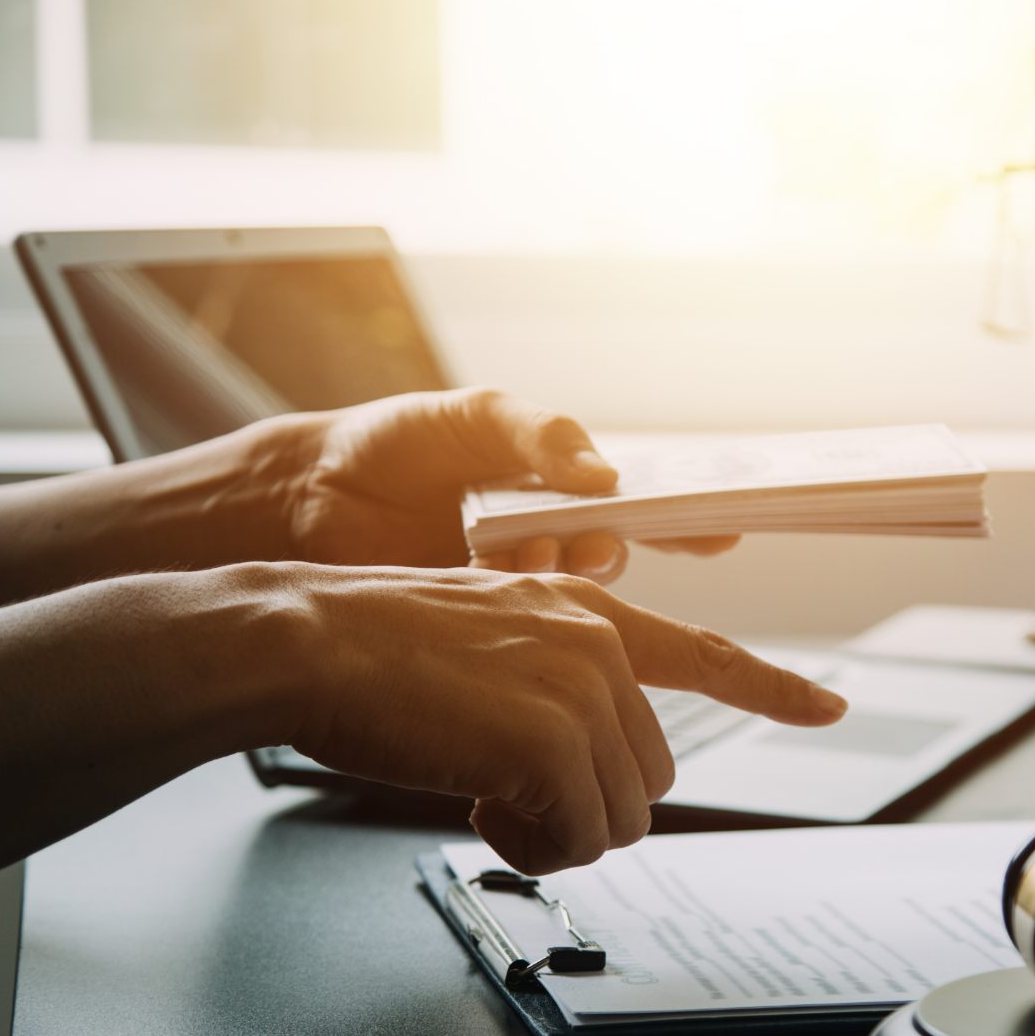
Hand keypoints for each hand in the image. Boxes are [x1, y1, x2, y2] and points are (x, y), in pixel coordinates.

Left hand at [275, 387, 737, 582]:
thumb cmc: (393, 443)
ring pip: (573, 588)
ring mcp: (519, 583)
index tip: (730, 527)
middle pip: (618, 551)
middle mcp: (552, 537)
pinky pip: (522, 620)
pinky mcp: (482, 621)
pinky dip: (517, 595)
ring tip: (522, 542)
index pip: (644, 505)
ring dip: (561, 565)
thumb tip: (607, 472)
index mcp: (562, 486)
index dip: (690, 519)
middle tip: (601, 535)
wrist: (305, 496)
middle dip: (620, 544)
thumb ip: (541, 434)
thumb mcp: (475, 415)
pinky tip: (489, 569)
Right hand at [277, 563, 845, 871]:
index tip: (832, 705)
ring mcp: (581, 689)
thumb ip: (553, 692)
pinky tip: (481, 810)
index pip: (706, 655)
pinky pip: (582, 835)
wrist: (306, 641)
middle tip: (510, 799)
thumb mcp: (487, 651)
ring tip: (489, 799)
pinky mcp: (550, 739)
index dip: (774, 687)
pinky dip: (534, 847)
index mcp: (589, 617)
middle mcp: (599, 645)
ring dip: (560, 832)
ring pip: (625, 814)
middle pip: (651, 772)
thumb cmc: (371, 654)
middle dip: (589, 807)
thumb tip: (584, 770)